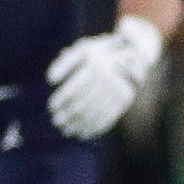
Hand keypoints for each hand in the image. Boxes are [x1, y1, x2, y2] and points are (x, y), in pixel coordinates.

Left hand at [47, 14, 163, 139]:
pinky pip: (108, 118)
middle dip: (68, 115)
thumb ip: (64, 62)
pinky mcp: (125, 101)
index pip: (73, 89)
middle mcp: (107, 79)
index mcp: (94, 66)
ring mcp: (117, 91)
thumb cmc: (98, 53)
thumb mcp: (82, 50)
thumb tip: (50, 80)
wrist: (133, 53)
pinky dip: (95, 128)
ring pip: (94, 113)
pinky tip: (83, 133)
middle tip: (57, 122)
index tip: (51, 107)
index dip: (61, 100)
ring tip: (66, 131)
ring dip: (79, 124)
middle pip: (83, 104)